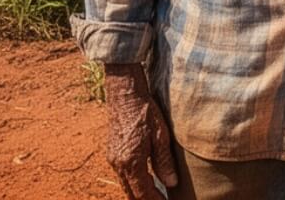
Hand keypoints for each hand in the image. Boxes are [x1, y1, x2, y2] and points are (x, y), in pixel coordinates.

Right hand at [103, 63, 178, 199]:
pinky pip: (122, 175)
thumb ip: (165, 162)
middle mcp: (119, 164)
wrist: (125, 95)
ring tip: (155, 195)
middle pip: (131, 193)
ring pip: (126, 185)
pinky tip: (145, 180)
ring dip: (139, 192)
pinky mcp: (112, 153)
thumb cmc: (145, 112)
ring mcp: (113, 159)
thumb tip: (171, 183)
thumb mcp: (161, 136)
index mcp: (131, 162)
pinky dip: (133, 182)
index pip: (143, 192)